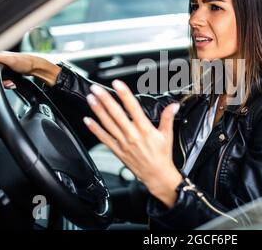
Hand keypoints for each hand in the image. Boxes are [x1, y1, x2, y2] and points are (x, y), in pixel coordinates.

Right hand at [0, 51, 60, 87]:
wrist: (39, 69)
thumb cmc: (28, 63)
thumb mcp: (10, 60)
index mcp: (1, 55)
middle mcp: (3, 59)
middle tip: (6, 82)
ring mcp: (8, 65)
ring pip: (0, 76)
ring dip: (4, 82)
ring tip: (10, 83)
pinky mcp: (13, 71)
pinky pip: (6, 78)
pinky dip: (8, 82)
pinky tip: (13, 83)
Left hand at [83, 80, 181, 207]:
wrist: (156, 176)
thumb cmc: (162, 156)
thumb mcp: (167, 135)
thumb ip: (167, 118)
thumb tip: (173, 105)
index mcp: (145, 130)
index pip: (133, 108)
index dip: (124, 95)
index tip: (117, 84)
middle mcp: (132, 135)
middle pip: (117, 114)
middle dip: (106, 100)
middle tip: (96, 89)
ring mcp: (123, 143)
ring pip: (108, 124)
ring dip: (98, 111)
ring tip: (91, 99)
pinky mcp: (118, 151)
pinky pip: (104, 138)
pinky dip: (95, 129)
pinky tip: (88, 120)